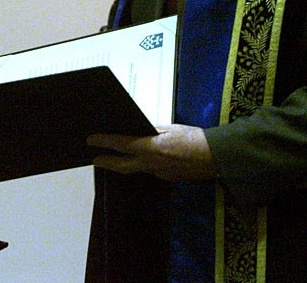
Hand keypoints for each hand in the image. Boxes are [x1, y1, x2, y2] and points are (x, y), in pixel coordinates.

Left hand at [87, 124, 218, 181]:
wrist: (216, 158)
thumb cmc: (194, 138)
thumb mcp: (171, 128)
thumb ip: (153, 130)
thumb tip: (140, 130)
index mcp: (150, 148)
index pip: (121, 144)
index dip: (104, 142)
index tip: (90, 141)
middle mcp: (151, 164)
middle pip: (122, 165)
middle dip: (107, 162)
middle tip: (94, 160)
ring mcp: (159, 173)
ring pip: (137, 168)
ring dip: (126, 163)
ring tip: (116, 156)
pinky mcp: (168, 178)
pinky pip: (152, 170)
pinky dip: (145, 164)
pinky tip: (146, 158)